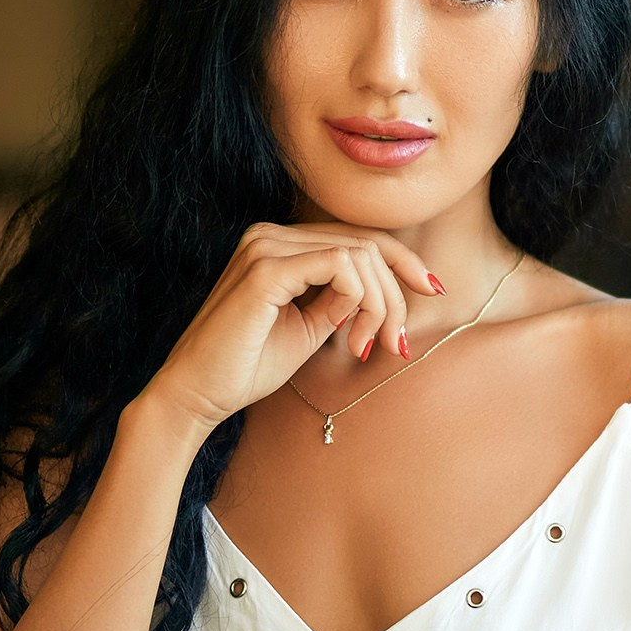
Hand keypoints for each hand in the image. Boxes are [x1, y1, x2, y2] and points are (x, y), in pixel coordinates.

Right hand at [141, 222, 440, 431]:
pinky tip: (352, 337)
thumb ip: (344, 301)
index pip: (357, 238)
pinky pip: (341, 266)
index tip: (433, 291)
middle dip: (396, 295)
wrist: (197, 395)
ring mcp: (266, 246)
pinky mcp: (266, 269)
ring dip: (380, 304)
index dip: (403, 261)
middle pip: (366, 245)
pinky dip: (361, 300)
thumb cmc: (248, 366)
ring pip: (360, 254)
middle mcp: (270, 235)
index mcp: (280, 244)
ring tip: (368, 346)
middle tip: (399, 343)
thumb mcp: (311, 327)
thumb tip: (383, 289)